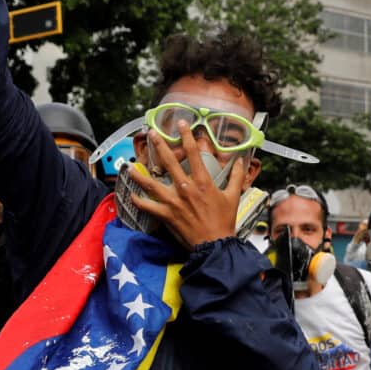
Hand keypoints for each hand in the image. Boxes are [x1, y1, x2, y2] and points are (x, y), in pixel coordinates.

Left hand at [123, 129, 249, 250]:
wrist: (215, 244)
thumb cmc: (224, 221)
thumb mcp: (233, 196)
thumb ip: (236, 177)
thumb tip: (240, 161)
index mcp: (203, 182)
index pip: (193, 153)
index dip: (187, 136)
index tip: (182, 124)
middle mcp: (186, 188)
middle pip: (169, 162)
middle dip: (160, 146)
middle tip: (152, 134)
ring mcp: (174, 202)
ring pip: (152, 184)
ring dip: (140, 175)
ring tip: (130, 166)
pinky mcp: (167, 215)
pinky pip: (149, 207)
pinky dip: (139, 202)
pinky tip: (131, 196)